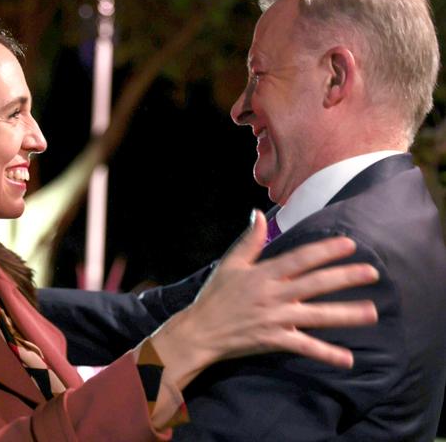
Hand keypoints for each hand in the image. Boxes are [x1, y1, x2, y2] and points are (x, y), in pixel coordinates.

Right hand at [150, 210, 377, 389]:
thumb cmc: (215, 296)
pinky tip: (348, 359)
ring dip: (346, 314)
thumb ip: (249, 240)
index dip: (326, 251)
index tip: (349, 245)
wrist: (201, 331)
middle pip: (316, 283)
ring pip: (317, 315)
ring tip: (372, 312)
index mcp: (264, 273)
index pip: (301, 258)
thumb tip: (257, 214)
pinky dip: (326, 354)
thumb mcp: (230, 264)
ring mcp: (276, 319)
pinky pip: (305, 347)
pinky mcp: (274, 340)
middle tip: (373, 273)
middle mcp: (274, 294)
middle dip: (346, 277)